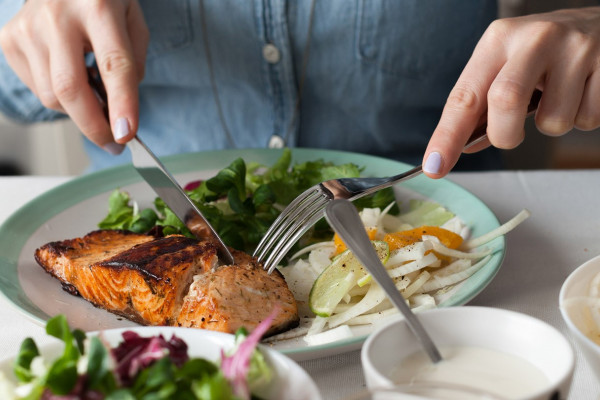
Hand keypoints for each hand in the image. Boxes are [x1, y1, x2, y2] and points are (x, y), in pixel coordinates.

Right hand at [0, 0, 148, 153]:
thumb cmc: (103, 0)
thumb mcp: (133, 21)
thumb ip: (134, 63)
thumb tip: (119, 111)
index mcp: (98, 6)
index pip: (114, 65)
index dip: (121, 104)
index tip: (126, 134)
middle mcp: (57, 15)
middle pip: (70, 89)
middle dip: (94, 126)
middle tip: (114, 143)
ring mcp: (27, 28)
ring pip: (52, 97)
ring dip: (79, 110)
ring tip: (94, 92)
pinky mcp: (9, 40)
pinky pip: (37, 89)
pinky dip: (59, 97)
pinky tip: (70, 75)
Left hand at [423, 7, 599, 177]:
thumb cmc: (546, 52)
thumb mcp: (508, 64)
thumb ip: (485, 102)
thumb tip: (463, 146)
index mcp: (498, 40)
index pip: (465, 96)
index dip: (447, 136)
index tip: (434, 166)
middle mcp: (534, 39)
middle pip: (505, 102)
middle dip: (504, 135)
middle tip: (511, 134)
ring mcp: (575, 49)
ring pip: (553, 121)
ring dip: (553, 124)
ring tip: (560, 96)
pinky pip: (588, 119)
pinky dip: (583, 118)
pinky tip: (584, 91)